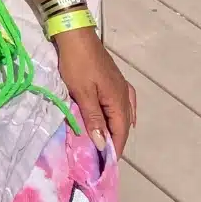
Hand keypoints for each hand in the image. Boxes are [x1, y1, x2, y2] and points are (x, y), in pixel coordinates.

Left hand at [52, 27, 135, 156]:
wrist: (76, 35)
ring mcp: (120, 85)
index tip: (106, 166)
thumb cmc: (77, 64)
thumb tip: (101, 143)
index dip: (114, 149)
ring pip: (124, 114)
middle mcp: (124, 94)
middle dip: (116, 142)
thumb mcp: (82, 93)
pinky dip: (122, 115)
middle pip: (124, 125)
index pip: (120, 132)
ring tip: (108, 143)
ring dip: (117, 129)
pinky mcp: (114, 79)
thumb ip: (93, 118)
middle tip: (104, 158)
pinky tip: (119, 118)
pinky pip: (124, 103)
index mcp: (118, 100)